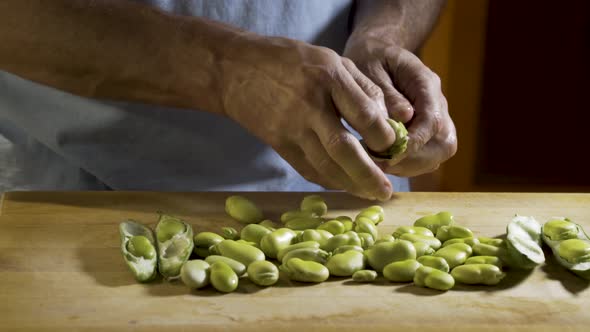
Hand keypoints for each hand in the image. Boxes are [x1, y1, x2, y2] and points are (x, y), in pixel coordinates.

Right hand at [221, 35, 395, 199]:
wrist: (235, 70)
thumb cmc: (291, 61)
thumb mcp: (332, 59)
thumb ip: (364, 87)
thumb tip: (394, 119)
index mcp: (328, 78)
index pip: (365, 115)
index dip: (384, 136)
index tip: (393, 145)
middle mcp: (310, 106)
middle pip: (344, 149)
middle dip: (369, 175)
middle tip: (386, 191)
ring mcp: (291, 128)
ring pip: (325, 166)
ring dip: (351, 185)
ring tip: (371, 193)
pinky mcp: (279, 144)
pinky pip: (308, 169)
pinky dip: (329, 182)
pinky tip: (345, 185)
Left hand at [344, 38, 456, 176]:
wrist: (375, 53)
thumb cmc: (370, 59)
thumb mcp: (371, 69)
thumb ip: (386, 94)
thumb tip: (403, 118)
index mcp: (426, 83)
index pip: (432, 121)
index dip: (413, 143)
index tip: (386, 155)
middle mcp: (437, 103)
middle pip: (444, 143)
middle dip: (413, 160)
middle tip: (379, 165)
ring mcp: (435, 119)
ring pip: (438, 154)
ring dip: (409, 166)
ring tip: (378, 165)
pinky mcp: (426, 133)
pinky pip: (426, 158)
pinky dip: (406, 166)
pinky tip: (382, 163)